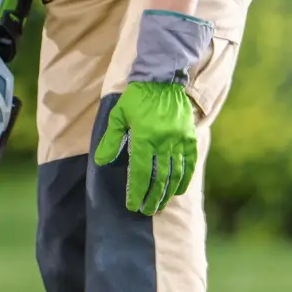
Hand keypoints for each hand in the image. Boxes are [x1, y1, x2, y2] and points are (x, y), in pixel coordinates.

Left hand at [93, 81, 198, 215]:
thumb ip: (111, 140)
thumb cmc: (136, 98)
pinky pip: (189, 163)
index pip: (140, 173)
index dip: (136, 191)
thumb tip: (101, 162)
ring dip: (167, 192)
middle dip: (152, 197)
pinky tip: (178, 190)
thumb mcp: (118, 116)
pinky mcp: (190, 138)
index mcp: (144, 138)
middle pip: (159, 178)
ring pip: (175, 173)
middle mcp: (164, 142)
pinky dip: (184, 179)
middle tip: (146, 211)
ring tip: (160, 205)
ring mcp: (179, 141)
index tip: (133, 205)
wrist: (163, 80)